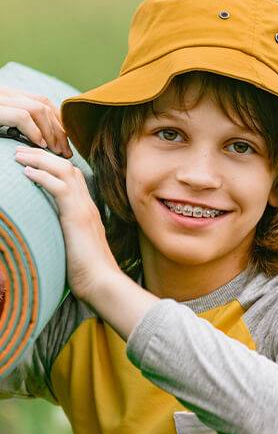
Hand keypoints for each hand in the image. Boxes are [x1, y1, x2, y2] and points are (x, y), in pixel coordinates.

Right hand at [0, 86, 71, 157]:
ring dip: (51, 133)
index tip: (66, 142)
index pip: (44, 102)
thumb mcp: (2, 122)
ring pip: (38, 109)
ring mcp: (1, 100)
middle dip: (60, 131)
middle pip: (45, 106)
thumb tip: (43, 139)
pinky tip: (40, 145)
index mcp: (10, 96)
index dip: (59, 121)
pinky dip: (35, 132)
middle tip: (67, 152)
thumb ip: (21, 123)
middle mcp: (6, 93)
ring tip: (55, 150)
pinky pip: (22, 117)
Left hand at [14, 145, 119, 303]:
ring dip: (39, 160)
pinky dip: (42, 176)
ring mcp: (84, 209)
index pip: (73, 177)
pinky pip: (59, 187)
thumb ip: (65, 234)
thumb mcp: (74, 247)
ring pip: (64, 171)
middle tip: (21, 150)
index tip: (34, 161)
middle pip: (67, 167)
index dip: (53, 164)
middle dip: (43, 155)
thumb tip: (50, 235)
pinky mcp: (78, 216)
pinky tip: (26, 172)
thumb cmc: (87, 272)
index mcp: (87, 210)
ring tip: (19, 155)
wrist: (101, 283)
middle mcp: (87, 204)